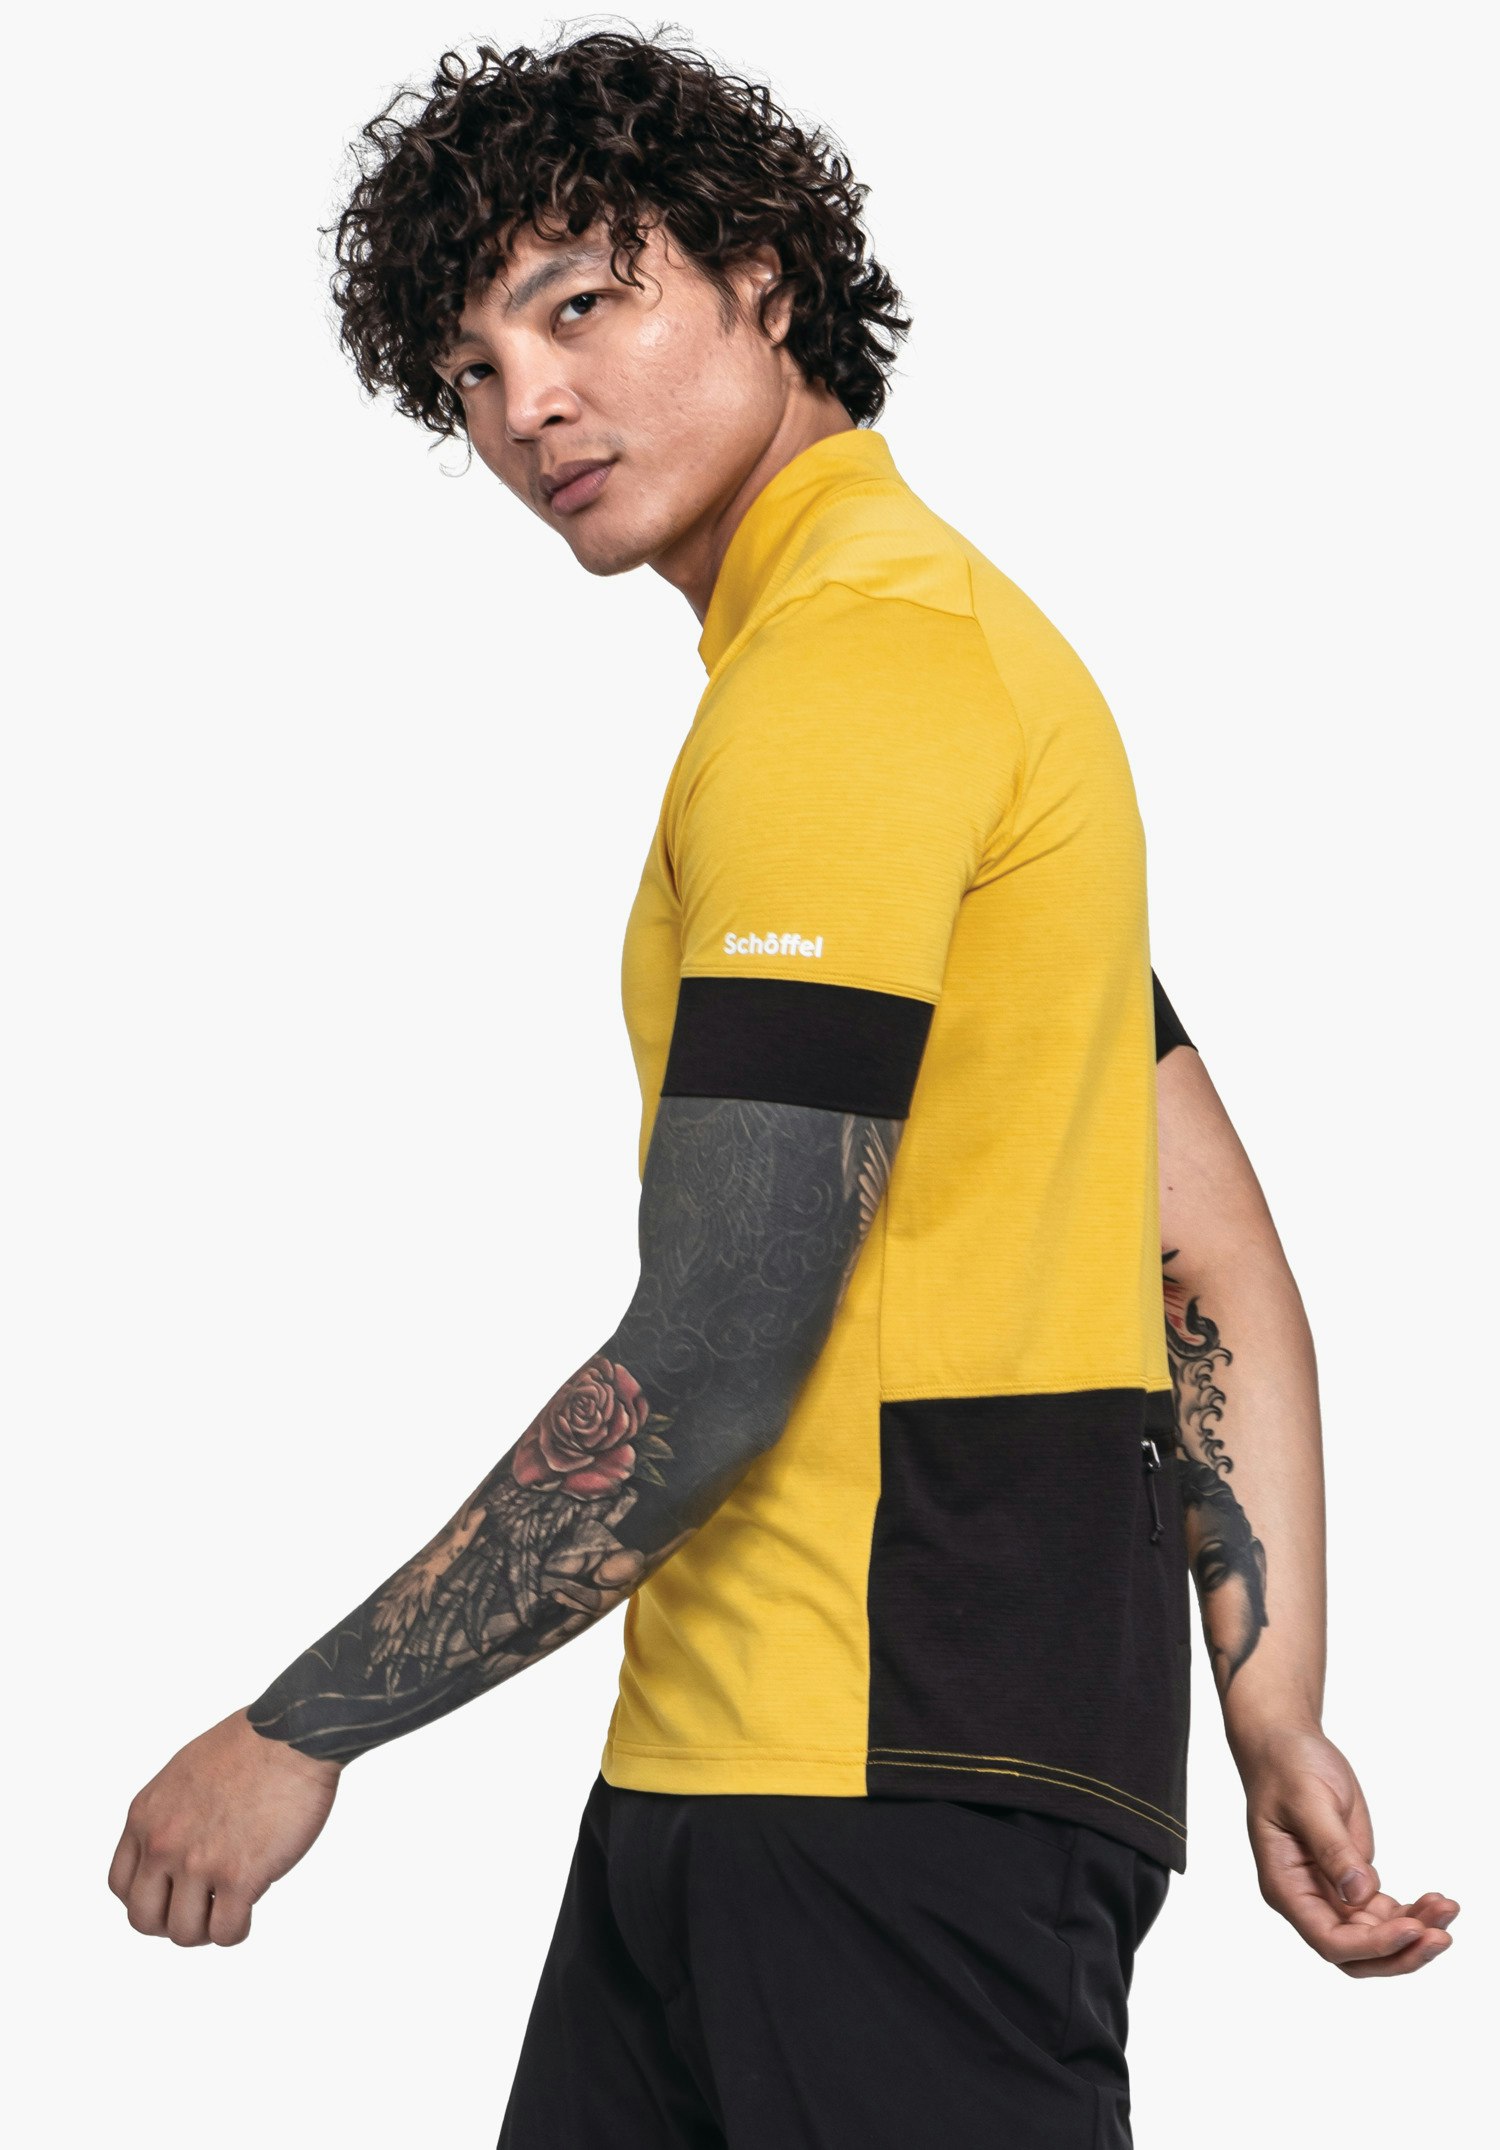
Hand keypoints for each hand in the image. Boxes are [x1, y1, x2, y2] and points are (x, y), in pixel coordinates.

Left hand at [107, 1707, 341, 1946]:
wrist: (292, 1733)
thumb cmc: (252, 1743)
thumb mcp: (184, 1772)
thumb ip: (170, 1812)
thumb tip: (180, 1842)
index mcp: (147, 1816)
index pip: (121, 1885)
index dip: (147, 1898)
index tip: (172, 1894)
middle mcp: (164, 1844)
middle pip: (144, 1918)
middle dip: (171, 1922)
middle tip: (200, 1910)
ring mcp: (200, 1863)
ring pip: (184, 1933)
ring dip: (206, 1930)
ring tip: (228, 1911)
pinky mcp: (240, 1877)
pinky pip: (226, 1932)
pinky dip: (236, 1931)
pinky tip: (250, 1911)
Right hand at [1239, 1723, 1457, 1976]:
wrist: (1288, 1747)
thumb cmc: (1287, 1768)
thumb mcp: (1308, 1802)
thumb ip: (1332, 1848)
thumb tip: (1360, 1893)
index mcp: (1285, 1886)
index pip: (1328, 1939)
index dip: (1372, 1944)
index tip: (1411, 1928)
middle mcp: (1307, 1900)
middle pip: (1356, 1954)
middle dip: (1401, 1952)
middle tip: (1441, 1935)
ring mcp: (1332, 1894)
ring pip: (1376, 1938)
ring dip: (1415, 1932)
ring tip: (1447, 1908)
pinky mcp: (1353, 1882)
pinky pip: (1386, 1915)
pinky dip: (1414, 1914)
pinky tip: (1438, 1900)